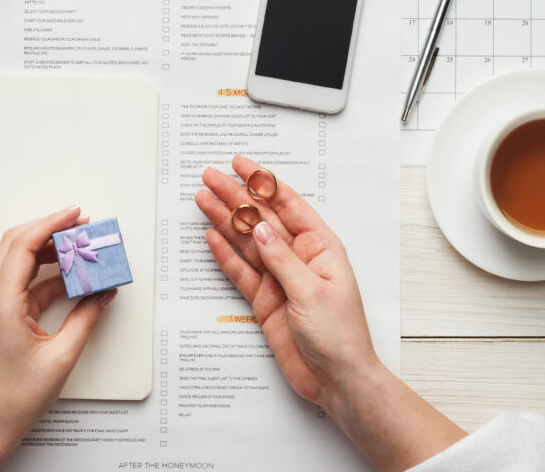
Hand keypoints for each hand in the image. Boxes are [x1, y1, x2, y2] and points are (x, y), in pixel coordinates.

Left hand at [0, 206, 115, 471]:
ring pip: (21, 261)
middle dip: (50, 229)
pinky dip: (50, 274)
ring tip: (80, 247)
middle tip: (81, 225)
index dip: (49, 224)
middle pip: (18, 245)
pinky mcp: (3, 315)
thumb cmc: (14, 398)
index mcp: (2, 303)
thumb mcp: (61, 357)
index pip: (22, 246)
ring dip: (49, 250)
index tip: (74, 214)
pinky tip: (74, 278)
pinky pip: (27, 282)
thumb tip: (103, 293)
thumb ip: (85, 319)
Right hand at [195, 154, 377, 405]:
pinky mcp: (265, 299)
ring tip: (202, 200)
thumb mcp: (311, 292)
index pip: (287, 204)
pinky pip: (241, 271)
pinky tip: (212, 236)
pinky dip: (225, 254)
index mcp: (320, 247)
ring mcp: (280, 278)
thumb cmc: (341, 336)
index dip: (262, 182)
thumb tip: (259, 228)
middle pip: (261, 219)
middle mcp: (299, 258)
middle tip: (210, 177)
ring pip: (247, 242)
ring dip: (224, 220)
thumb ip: (281, 258)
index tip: (240, 164)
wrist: (336, 379)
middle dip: (235, 196)